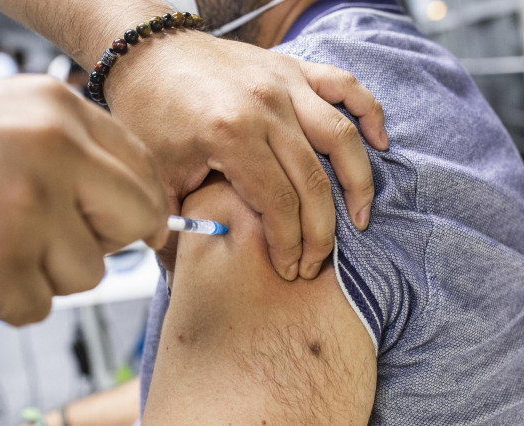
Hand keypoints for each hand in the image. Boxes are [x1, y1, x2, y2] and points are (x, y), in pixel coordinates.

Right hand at [0, 76, 167, 324]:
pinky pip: (40, 305)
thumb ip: (78, 149)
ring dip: (49, 270)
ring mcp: (27, 212)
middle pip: (136, 222)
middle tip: (64, 236)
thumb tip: (139, 198)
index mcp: (59, 110)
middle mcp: (54, 155)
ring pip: (89, 272)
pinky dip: (10, 296)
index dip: (146, 205)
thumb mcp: (11, 115)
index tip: (140, 224)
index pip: (144, 168)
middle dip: (107, 239)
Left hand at [106, 31, 387, 278]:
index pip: (278, 203)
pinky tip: (380, 143)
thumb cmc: (148, 112)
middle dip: (322, 232)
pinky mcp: (292, 68)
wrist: (149, 53)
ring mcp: (285, 83)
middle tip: (319, 263)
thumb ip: (171, 224)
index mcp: (230, 134)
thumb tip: (178, 276)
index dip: (290, 244)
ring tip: (360, 219)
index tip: (291, 268)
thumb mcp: (154, 173)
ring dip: (358, 182)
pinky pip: (345, 86)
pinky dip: (369, 113)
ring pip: (341, 138)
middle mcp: (266, 107)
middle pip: (313, 180)